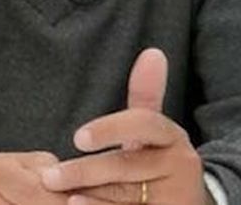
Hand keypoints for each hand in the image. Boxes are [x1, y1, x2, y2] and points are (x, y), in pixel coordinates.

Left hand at [41, 48, 210, 204]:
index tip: (78, 137)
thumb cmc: (160, 161)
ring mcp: (173, 198)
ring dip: (90, 196)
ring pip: (124, 196)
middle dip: (85, 171)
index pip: (145, 124)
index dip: (111, 129)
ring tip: (59, 193)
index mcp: (172, 138)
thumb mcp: (156, 129)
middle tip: (49, 176)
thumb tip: (152, 52)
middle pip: (127, 166)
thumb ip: (147, 94)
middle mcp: (179, 167)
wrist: (191, 204)